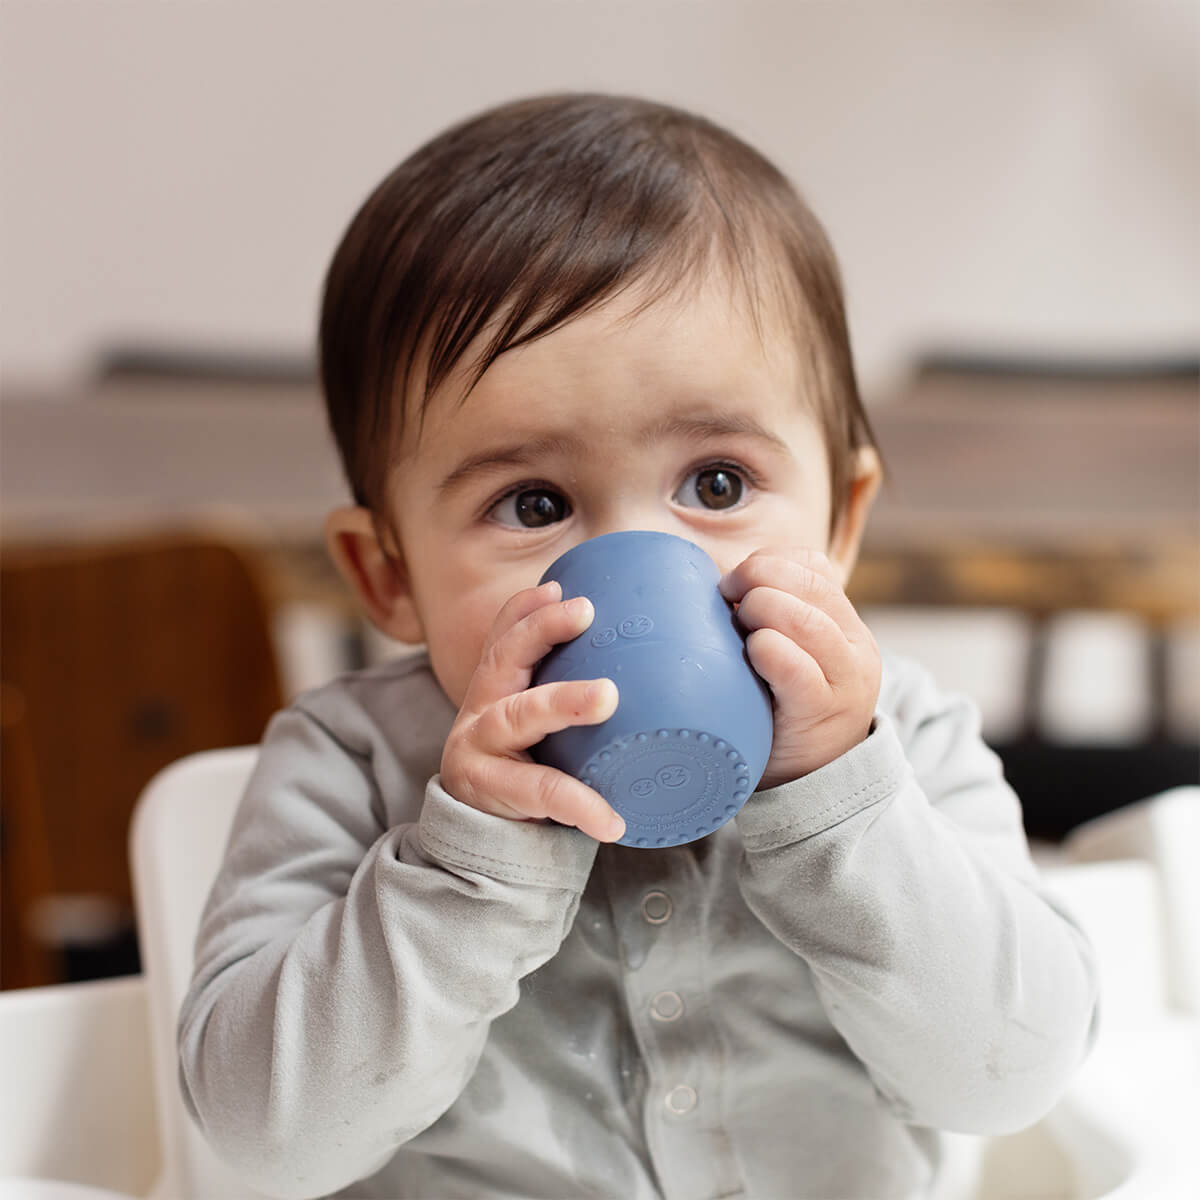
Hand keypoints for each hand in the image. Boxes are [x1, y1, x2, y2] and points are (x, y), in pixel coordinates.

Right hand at [440, 580, 625, 841]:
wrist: (486, 842)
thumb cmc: (531, 772)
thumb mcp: (543, 729)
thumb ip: (575, 698)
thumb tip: (661, 670)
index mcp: (495, 688)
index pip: (504, 637)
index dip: (525, 609)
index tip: (558, 587)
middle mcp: (480, 709)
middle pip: (504, 658)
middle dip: (541, 630)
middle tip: (586, 612)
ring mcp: (478, 749)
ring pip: (516, 717)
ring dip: (562, 700)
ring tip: (607, 696)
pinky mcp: (489, 791)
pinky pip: (539, 792)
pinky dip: (580, 805)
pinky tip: (612, 820)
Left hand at [719, 548, 880, 786]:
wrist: (808, 784)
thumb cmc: (779, 709)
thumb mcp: (786, 656)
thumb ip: (766, 619)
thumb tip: (706, 584)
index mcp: (843, 623)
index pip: (813, 565)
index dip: (768, 561)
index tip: (733, 583)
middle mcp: (854, 645)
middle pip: (809, 584)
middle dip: (758, 578)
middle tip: (726, 601)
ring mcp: (845, 679)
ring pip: (806, 619)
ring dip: (760, 611)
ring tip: (739, 631)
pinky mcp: (822, 712)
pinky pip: (796, 668)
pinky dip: (767, 651)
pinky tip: (751, 655)